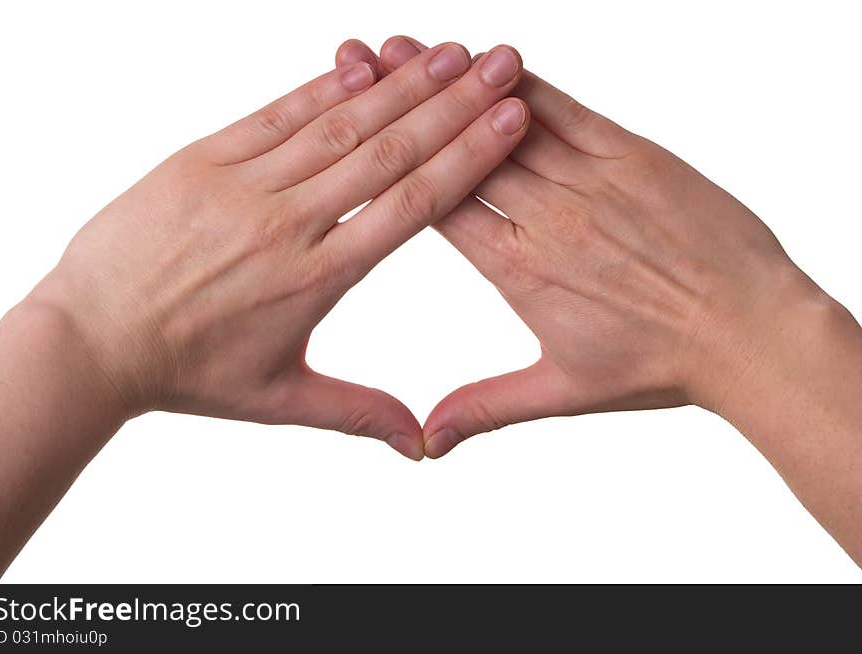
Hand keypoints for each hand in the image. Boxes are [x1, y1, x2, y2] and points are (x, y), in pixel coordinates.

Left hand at [29, 42, 528, 459]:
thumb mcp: (280, 398)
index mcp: (315, 277)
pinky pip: (274, 114)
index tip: (508, 122)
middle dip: (452, 106)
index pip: (409, 206)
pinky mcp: (201, 160)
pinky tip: (364, 59)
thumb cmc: (187, 372)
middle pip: (386, 153)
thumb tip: (421, 446)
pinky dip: (323, 85)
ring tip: (451, 55)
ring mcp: (242, 186)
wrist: (92, 340)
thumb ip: (361, 412)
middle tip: (500, 66)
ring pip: (337, 125)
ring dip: (400, 86)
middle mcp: (286, 224)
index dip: (466, 158)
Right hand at [338, 37, 837, 455]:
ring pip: (504, 122)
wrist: (747, 333)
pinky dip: (526, 81)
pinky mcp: (633, 155)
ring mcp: (590, 180)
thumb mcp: (561, 391)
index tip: (358, 135)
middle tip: (360, 66)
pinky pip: (567, 108)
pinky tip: (489, 57)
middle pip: (457, 154)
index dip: (393, 167)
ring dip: (451, 84)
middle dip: (405, 108)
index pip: (437, 205)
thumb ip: (485, 405)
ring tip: (404, 50)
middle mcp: (545, 218)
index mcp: (518, 269)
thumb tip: (429, 441)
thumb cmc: (658, 364)